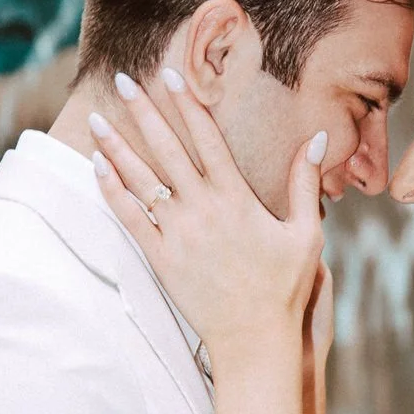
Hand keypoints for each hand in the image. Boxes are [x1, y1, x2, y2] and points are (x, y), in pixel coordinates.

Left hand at [90, 71, 325, 359]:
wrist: (254, 340)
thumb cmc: (284, 287)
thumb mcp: (306, 232)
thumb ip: (305, 183)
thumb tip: (317, 138)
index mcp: (236, 198)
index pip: (208, 138)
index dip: (188, 103)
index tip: (172, 74)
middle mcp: (202, 210)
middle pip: (166, 149)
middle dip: (143, 110)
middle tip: (121, 79)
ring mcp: (177, 234)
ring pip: (140, 180)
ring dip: (116, 146)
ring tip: (96, 118)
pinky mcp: (160, 258)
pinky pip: (128, 218)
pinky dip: (111, 190)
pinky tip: (98, 167)